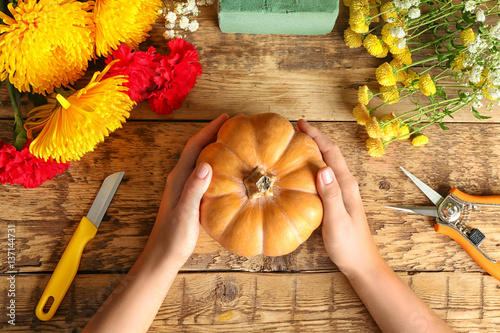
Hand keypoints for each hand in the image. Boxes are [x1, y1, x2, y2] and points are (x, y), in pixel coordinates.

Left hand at [146, 114, 228, 268]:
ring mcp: (185, 187)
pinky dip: (216, 164)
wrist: (164, 255)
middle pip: (197, 148)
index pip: (194, 146)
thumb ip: (194, 189)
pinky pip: (205, 173)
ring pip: (201, 160)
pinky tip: (228, 169)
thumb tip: (206, 164)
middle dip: (214, 134)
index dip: (209, 130)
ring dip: (215, 147)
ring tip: (234, 141)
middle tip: (234, 125)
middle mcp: (180, 178)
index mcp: (178, 178)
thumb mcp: (185, 213)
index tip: (226, 118)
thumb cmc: (173, 237)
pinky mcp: (190, 197)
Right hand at [297, 119, 383, 277]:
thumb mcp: (337, 220)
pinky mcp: (336, 200)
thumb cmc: (349, 244)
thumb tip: (322, 167)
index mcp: (346, 184)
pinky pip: (323, 176)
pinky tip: (299, 172)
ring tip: (294, 145)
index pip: (331, 152)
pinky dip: (311, 167)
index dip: (317, 135)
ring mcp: (342, 191)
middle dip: (313, 138)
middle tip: (293, 130)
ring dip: (313, 151)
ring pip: (326, 164)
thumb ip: (331, 194)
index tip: (300, 123)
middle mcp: (345, 183)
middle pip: (329, 153)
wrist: (361, 263)